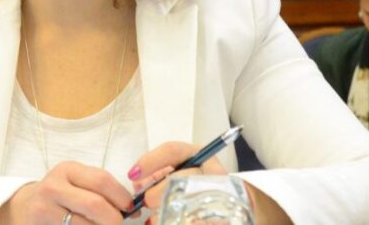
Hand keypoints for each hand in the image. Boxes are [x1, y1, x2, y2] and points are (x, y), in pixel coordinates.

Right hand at [0, 161, 131, 224]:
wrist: (25, 209)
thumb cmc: (59, 196)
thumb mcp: (75, 183)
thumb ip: (100, 190)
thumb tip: (133, 209)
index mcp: (67, 170)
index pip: (101, 180)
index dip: (121, 197)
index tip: (131, 209)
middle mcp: (53, 187)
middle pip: (94, 205)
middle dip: (114, 219)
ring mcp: (44, 210)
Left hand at [128, 141, 291, 224]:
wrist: (236, 204)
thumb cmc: (198, 185)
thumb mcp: (182, 171)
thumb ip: (159, 173)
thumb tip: (136, 182)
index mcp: (200, 155)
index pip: (172, 150)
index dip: (149, 161)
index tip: (131, 175)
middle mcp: (212, 171)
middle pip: (181, 177)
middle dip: (157, 191)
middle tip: (145, 202)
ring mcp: (221, 192)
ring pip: (189, 200)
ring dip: (166, 212)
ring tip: (154, 220)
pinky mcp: (225, 214)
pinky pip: (199, 220)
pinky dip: (182, 221)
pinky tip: (164, 223)